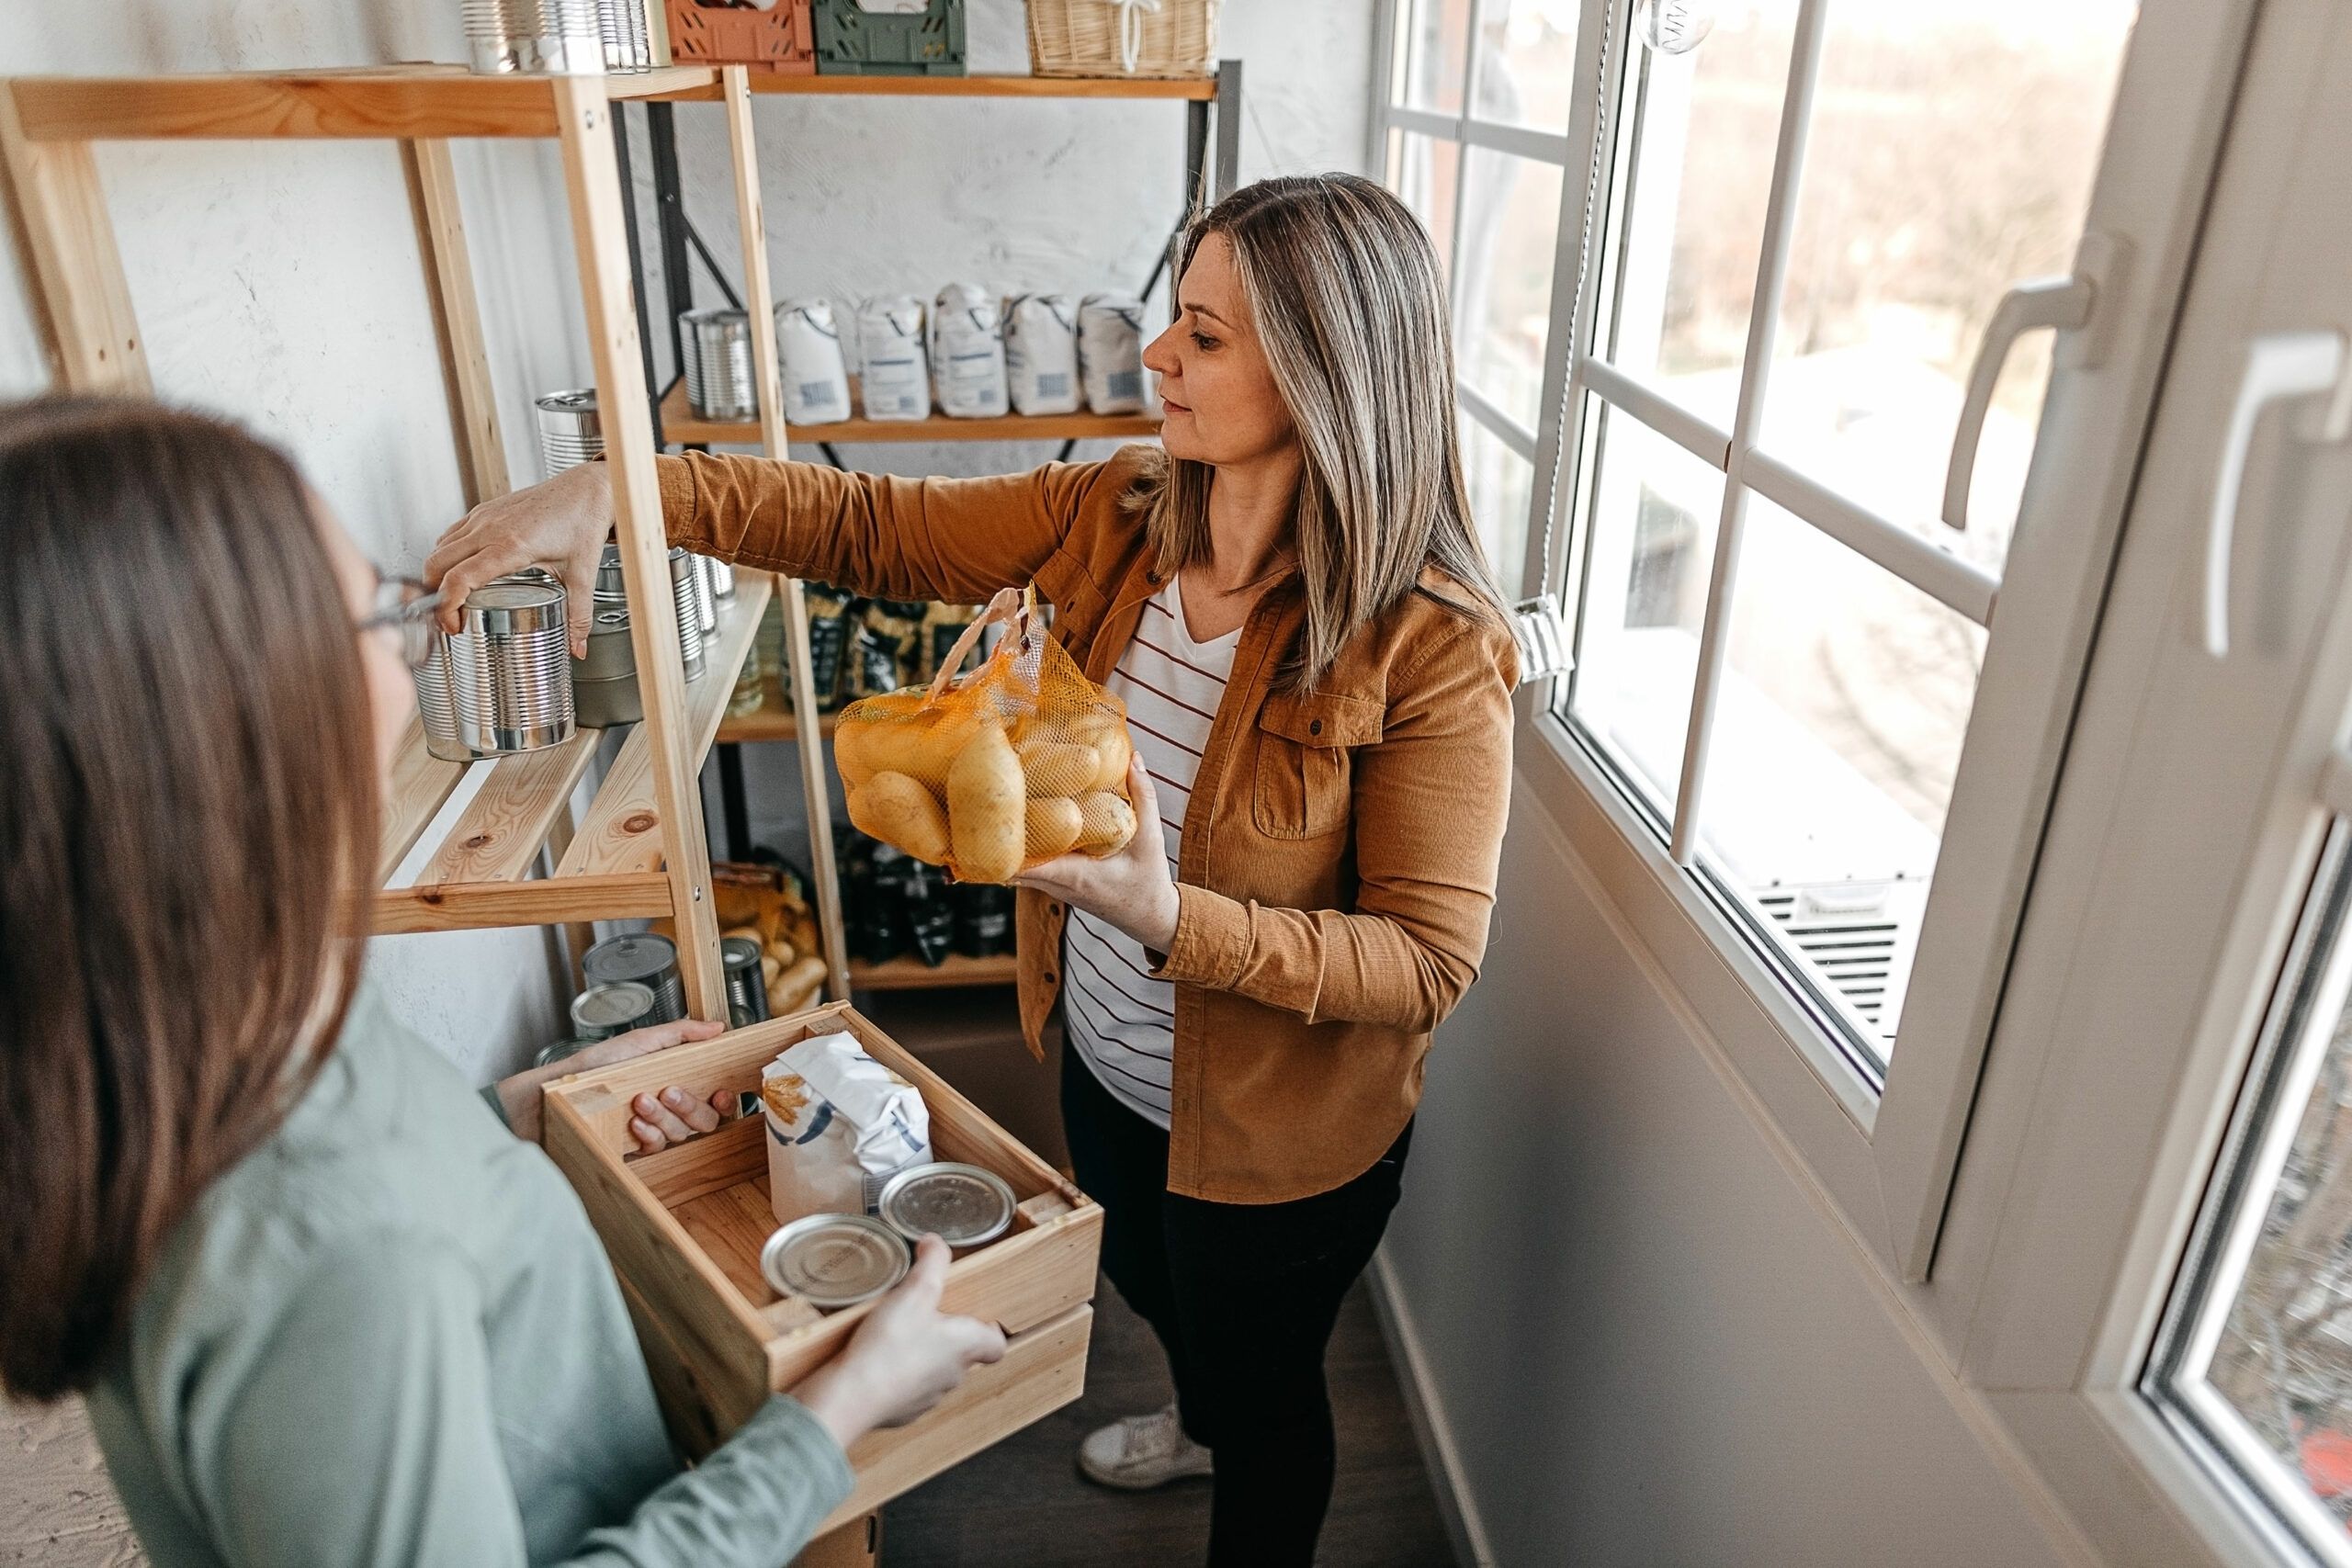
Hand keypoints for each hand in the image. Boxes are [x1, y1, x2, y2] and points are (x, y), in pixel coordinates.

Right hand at [424, 461, 615, 656]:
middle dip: (434, 595)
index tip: (453, 625)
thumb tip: (577, 647)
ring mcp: (484, 516)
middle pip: (437, 564)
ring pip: (440, 547)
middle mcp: (490, 528)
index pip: (459, 578)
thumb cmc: (584, 520)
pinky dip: (446, 554)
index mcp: (511, 546)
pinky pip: (451, 533)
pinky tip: (461, 568)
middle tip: (449, 618)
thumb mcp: (583, 574)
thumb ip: (579, 615)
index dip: (447, 607)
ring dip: (437, 574)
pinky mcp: (485, 510)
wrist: (588, 488)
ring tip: (452, 597)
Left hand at [491, 1017, 726, 1143]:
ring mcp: (654, 1129)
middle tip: (667, 1090)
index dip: (725, 1100)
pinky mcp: (636, 1148)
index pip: (716, 1098)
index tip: (719, 1093)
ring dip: (663, 1117)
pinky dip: (648, 1134)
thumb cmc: (594, 1066)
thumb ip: (681, 1033)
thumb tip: (717, 1027)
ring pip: (681, 1134)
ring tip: (639, 1101)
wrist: (553, 1094)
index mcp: (678, 1079)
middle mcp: (670, 1107)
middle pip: (705, 1120)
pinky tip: (634, 1124)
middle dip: (689, 1106)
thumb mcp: (640, 1041)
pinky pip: (657, 1148)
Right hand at [790, 1236, 1006, 1448]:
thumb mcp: (914, 1291)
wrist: (853, 1397)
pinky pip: (905, 1390)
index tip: (975, 1315)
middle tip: (927, 1313)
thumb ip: (931, 1263)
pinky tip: (875, 1359)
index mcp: (965, 1346)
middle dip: (947, 1335)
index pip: (996, 1344)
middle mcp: (953, 1375)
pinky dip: (896, 1375)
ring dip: (921, 1355)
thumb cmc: (891, 1346)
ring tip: (897, 1334)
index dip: (989, 1329)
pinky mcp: (902, 1411)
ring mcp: (928, 1397)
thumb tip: (935, 1243)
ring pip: (934, 1372)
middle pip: (963, 1354)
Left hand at [1015, 754, 1179, 954]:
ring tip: (1001, 811)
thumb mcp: (1151, 839)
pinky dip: (1024, 853)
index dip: (1005, 845)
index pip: (1026, 865)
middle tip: (990, 804)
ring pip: (1019, 869)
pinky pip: (1032, 870)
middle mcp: (1058, 885)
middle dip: (1001, 838)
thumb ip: (1144, 798)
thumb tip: (1134, 759)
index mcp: (1075, 876)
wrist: (1150, 918)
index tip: (995, 817)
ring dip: (1010, 845)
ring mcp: (1056, 889)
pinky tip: (1022, 828)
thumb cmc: (1150, 882)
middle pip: (1013, 865)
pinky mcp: (1059, 887)